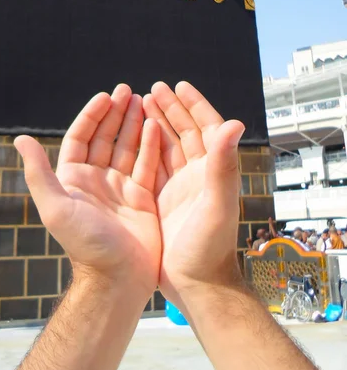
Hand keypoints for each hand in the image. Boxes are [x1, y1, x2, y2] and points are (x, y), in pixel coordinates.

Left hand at [15, 85, 160, 297]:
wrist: (118, 279)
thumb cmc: (84, 244)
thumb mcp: (56, 207)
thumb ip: (38, 173)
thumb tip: (19, 139)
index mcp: (73, 180)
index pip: (81, 138)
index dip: (91, 116)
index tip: (104, 96)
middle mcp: (96, 180)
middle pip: (105, 138)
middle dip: (115, 113)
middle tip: (127, 90)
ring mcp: (120, 188)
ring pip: (127, 147)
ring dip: (134, 123)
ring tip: (143, 99)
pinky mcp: (142, 198)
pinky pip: (147, 165)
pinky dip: (151, 145)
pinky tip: (156, 125)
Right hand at [143, 82, 244, 306]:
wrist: (195, 284)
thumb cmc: (210, 247)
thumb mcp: (217, 204)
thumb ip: (223, 165)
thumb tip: (235, 123)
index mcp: (213, 171)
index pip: (207, 128)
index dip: (195, 106)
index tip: (180, 86)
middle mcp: (197, 175)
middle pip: (185, 133)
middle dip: (171, 109)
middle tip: (154, 88)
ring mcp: (179, 187)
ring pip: (167, 147)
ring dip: (156, 124)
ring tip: (141, 103)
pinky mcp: (162, 200)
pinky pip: (152, 166)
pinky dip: (144, 149)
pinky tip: (133, 137)